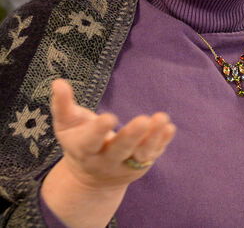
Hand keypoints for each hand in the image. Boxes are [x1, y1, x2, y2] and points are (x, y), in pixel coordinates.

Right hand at [49, 78, 175, 190]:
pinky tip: (170, 128)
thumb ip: (62, 104)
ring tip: (163, 119)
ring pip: (140, 154)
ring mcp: (125, 164)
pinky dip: (162, 142)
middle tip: (142, 119)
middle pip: (119, 150)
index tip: (109, 117)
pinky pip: (154, 154)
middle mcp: (106, 160)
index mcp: (85, 149)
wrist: (91, 178)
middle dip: (131, 136)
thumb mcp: (67, 125)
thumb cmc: (79, 141)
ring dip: (153, 138)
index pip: (91, 142)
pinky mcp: (142, 164)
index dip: (99, 131)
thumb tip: (58, 82)